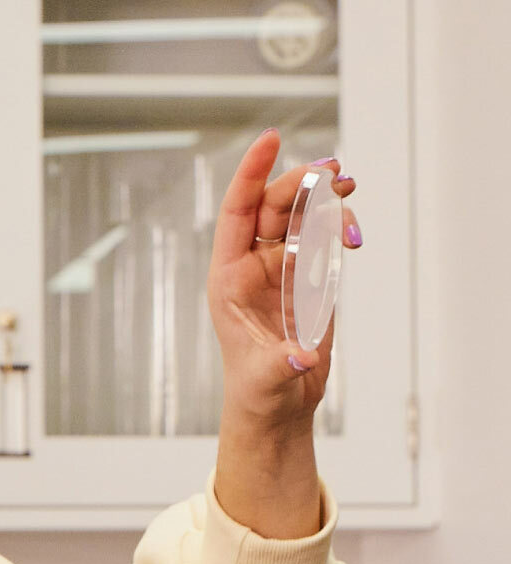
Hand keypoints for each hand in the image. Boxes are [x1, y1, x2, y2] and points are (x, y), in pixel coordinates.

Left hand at [207, 128, 362, 432]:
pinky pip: (321, 237)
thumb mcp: (266, 379)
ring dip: (325, 198)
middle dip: (301, 182)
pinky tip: (353, 234)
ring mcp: (279, 268)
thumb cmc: (259, 390)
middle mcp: (251, 265)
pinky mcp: (306, 278)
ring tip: (349, 188)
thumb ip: (282, 365)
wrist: (278, 405)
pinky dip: (339, 226)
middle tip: (335, 172)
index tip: (271, 139)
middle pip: (274, 205)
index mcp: (228, 278)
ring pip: (300, 216)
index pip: (236, 212)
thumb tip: (301, 356)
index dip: (251, 174)